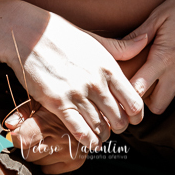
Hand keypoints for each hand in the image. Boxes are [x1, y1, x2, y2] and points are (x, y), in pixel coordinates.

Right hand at [0, 1, 146, 147]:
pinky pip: (79, 131)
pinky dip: (87, 141)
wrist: (29, 33)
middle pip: (119, 120)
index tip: (131, 117)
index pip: (134, 102)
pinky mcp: (57, 103)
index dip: (135, 115)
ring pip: (100, 128)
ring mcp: (76, 93)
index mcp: (108, 65)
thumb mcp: (95, 39)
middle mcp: (95, 81)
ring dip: (102, 135)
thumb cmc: (62, 34)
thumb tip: (145, 41)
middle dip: (119, 127)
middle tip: (113, 126)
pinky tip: (88, 140)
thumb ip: (121, 47)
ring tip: (100, 133)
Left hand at [5, 102, 88, 173]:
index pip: (22, 139)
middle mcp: (59, 138)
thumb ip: (22, 111)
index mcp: (49, 121)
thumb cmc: (60, 104)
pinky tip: (52, 148)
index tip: (15, 134)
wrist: (88, 112)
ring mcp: (68, 152)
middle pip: (27, 153)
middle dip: (26, 145)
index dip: (15, 137)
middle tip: (32, 135)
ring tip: (44, 139)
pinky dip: (47, 162)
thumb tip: (8, 125)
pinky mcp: (74, 162)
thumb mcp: (40, 100)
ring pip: (37, 163)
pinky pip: (49, 171)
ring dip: (37, 154)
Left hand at [126, 0, 174, 112]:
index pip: (140, 93)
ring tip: (164, 63)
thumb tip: (118, 51)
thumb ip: (138, 36)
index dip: (130, 91)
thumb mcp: (158, 14)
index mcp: (165, 58)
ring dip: (169, 85)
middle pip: (159, 107)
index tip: (124, 84)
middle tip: (144, 79)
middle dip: (148, 99)